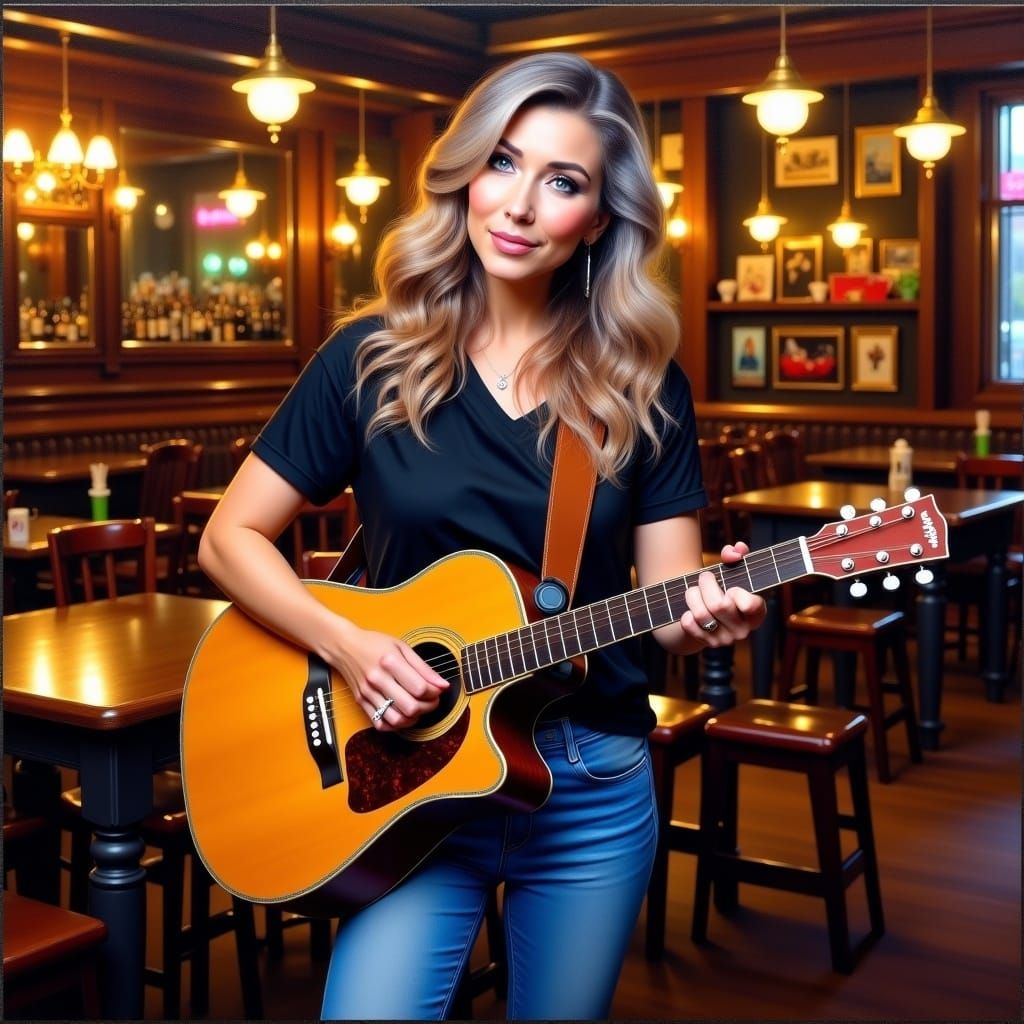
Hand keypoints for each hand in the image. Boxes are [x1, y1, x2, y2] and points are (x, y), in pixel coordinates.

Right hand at [331, 623, 448, 730]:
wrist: (344, 646)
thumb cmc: (374, 643)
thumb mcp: (402, 647)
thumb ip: (423, 668)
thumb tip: (443, 685)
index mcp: (390, 661)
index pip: (420, 688)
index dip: (435, 693)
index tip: (438, 689)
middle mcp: (377, 679)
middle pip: (410, 707)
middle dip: (428, 707)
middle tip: (432, 700)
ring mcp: (368, 692)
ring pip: (396, 719)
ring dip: (413, 718)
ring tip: (418, 708)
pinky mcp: (361, 702)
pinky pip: (381, 723)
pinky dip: (395, 725)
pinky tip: (402, 714)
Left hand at [679, 542, 766, 646]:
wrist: (710, 613)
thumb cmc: (725, 587)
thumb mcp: (734, 571)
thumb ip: (737, 556)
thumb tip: (734, 552)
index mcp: (756, 613)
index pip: (749, 605)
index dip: (736, 592)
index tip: (732, 587)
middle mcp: (743, 630)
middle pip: (719, 606)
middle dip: (707, 585)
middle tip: (705, 577)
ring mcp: (725, 640)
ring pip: (701, 614)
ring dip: (692, 595)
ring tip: (694, 590)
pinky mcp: (706, 643)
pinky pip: (689, 624)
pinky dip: (686, 612)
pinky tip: (691, 608)